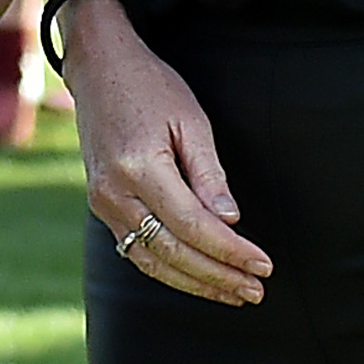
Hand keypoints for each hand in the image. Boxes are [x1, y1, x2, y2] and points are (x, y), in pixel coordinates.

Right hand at [73, 15, 269, 306]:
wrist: (99, 70)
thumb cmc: (151, 88)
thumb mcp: (191, 120)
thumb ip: (209, 173)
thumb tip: (230, 220)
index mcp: (140, 168)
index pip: (193, 226)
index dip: (231, 251)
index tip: (263, 265)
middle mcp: (114, 193)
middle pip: (173, 251)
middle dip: (218, 276)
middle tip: (256, 290)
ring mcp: (103, 203)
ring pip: (152, 261)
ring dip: (196, 283)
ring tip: (234, 293)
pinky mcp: (101, 207)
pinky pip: (136, 250)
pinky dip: (169, 270)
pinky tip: (199, 277)